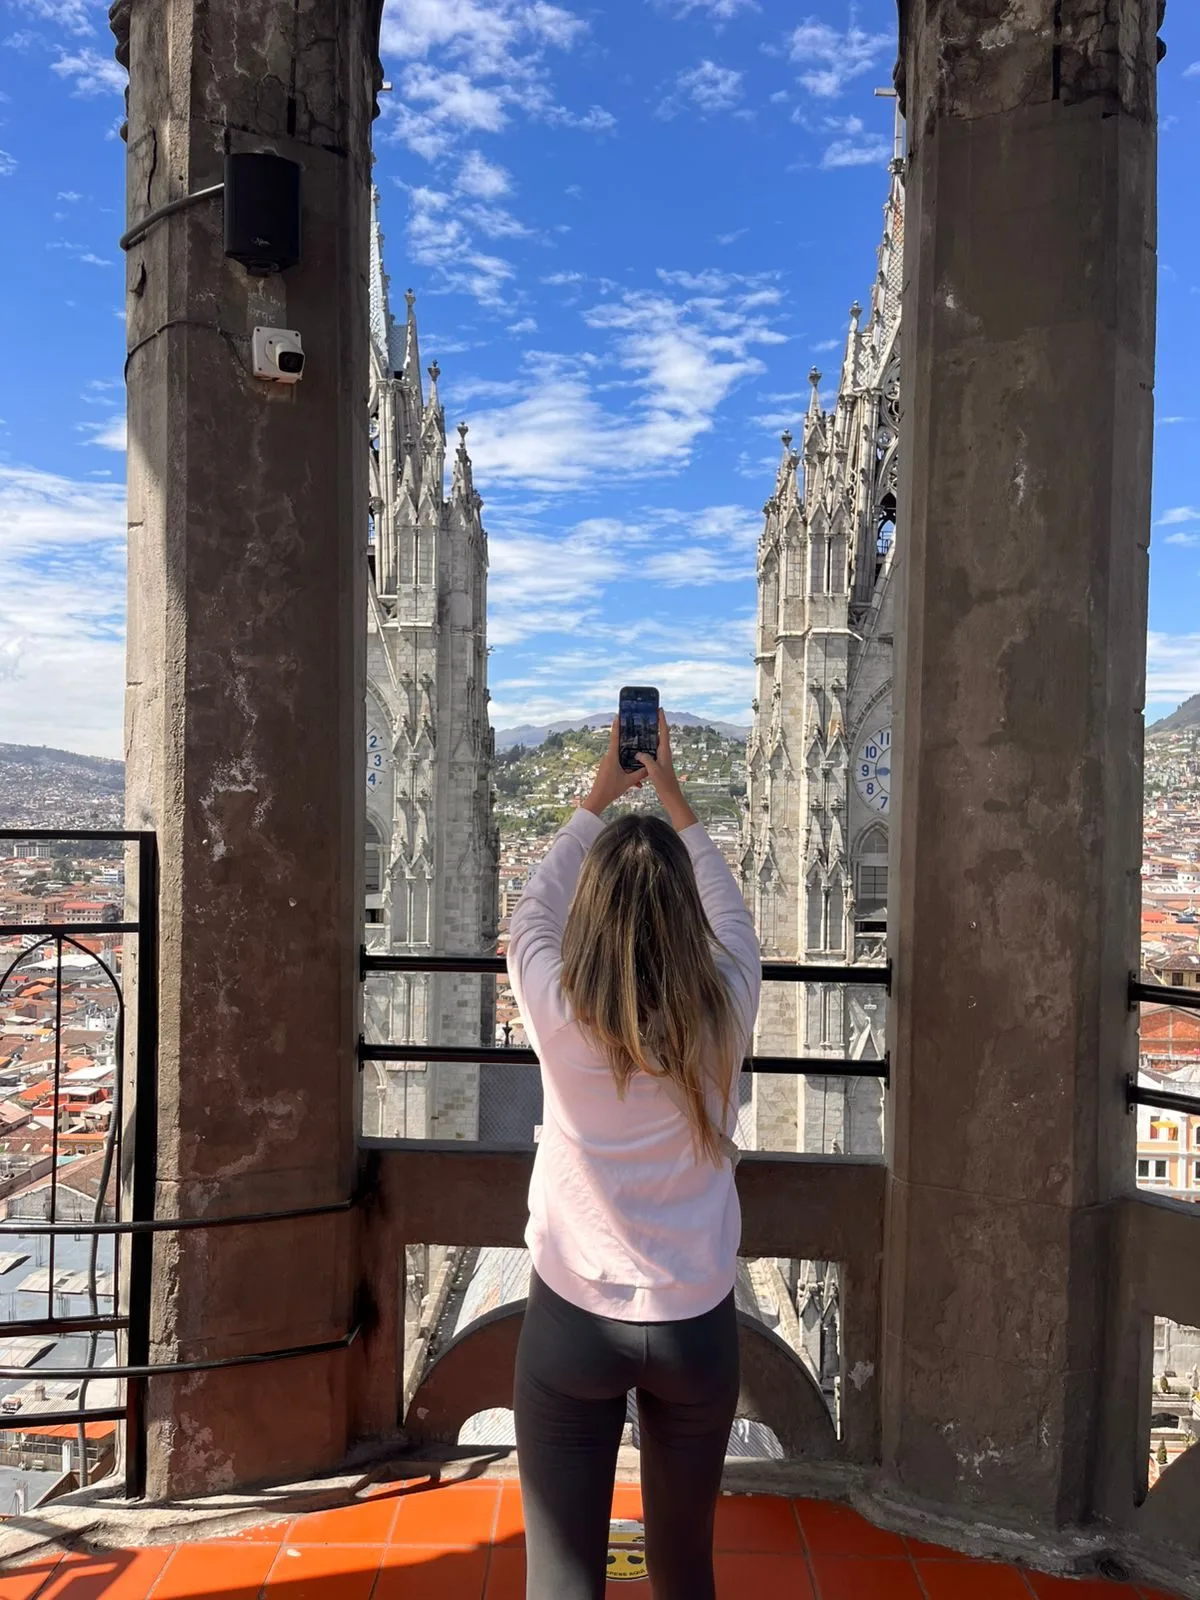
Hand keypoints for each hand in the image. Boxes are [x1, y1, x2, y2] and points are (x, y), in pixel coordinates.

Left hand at [581, 718, 645, 815]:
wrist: (597, 799)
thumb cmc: (611, 789)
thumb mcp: (628, 782)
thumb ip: (640, 774)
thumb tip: (651, 768)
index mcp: (612, 757)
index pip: (615, 737)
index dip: (617, 726)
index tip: (618, 715)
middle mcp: (608, 757)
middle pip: (620, 747)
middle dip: (629, 742)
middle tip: (637, 733)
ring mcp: (607, 763)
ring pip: (621, 759)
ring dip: (630, 764)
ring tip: (641, 768)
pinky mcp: (607, 769)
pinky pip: (619, 766)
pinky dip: (627, 771)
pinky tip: (636, 783)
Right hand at [636, 712, 697, 831]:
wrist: (672, 797)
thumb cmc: (665, 784)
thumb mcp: (654, 771)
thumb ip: (646, 760)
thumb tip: (638, 753)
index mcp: (665, 752)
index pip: (664, 732)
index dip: (662, 720)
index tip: (659, 709)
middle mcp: (665, 753)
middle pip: (661, 734)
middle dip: (656, 724)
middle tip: (648, 715)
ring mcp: (662, 758)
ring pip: (656, 742)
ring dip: (651, 735)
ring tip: (642, 727)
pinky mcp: (659, 764)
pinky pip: (652, 751)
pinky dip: (647, 746)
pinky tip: (639, 748)